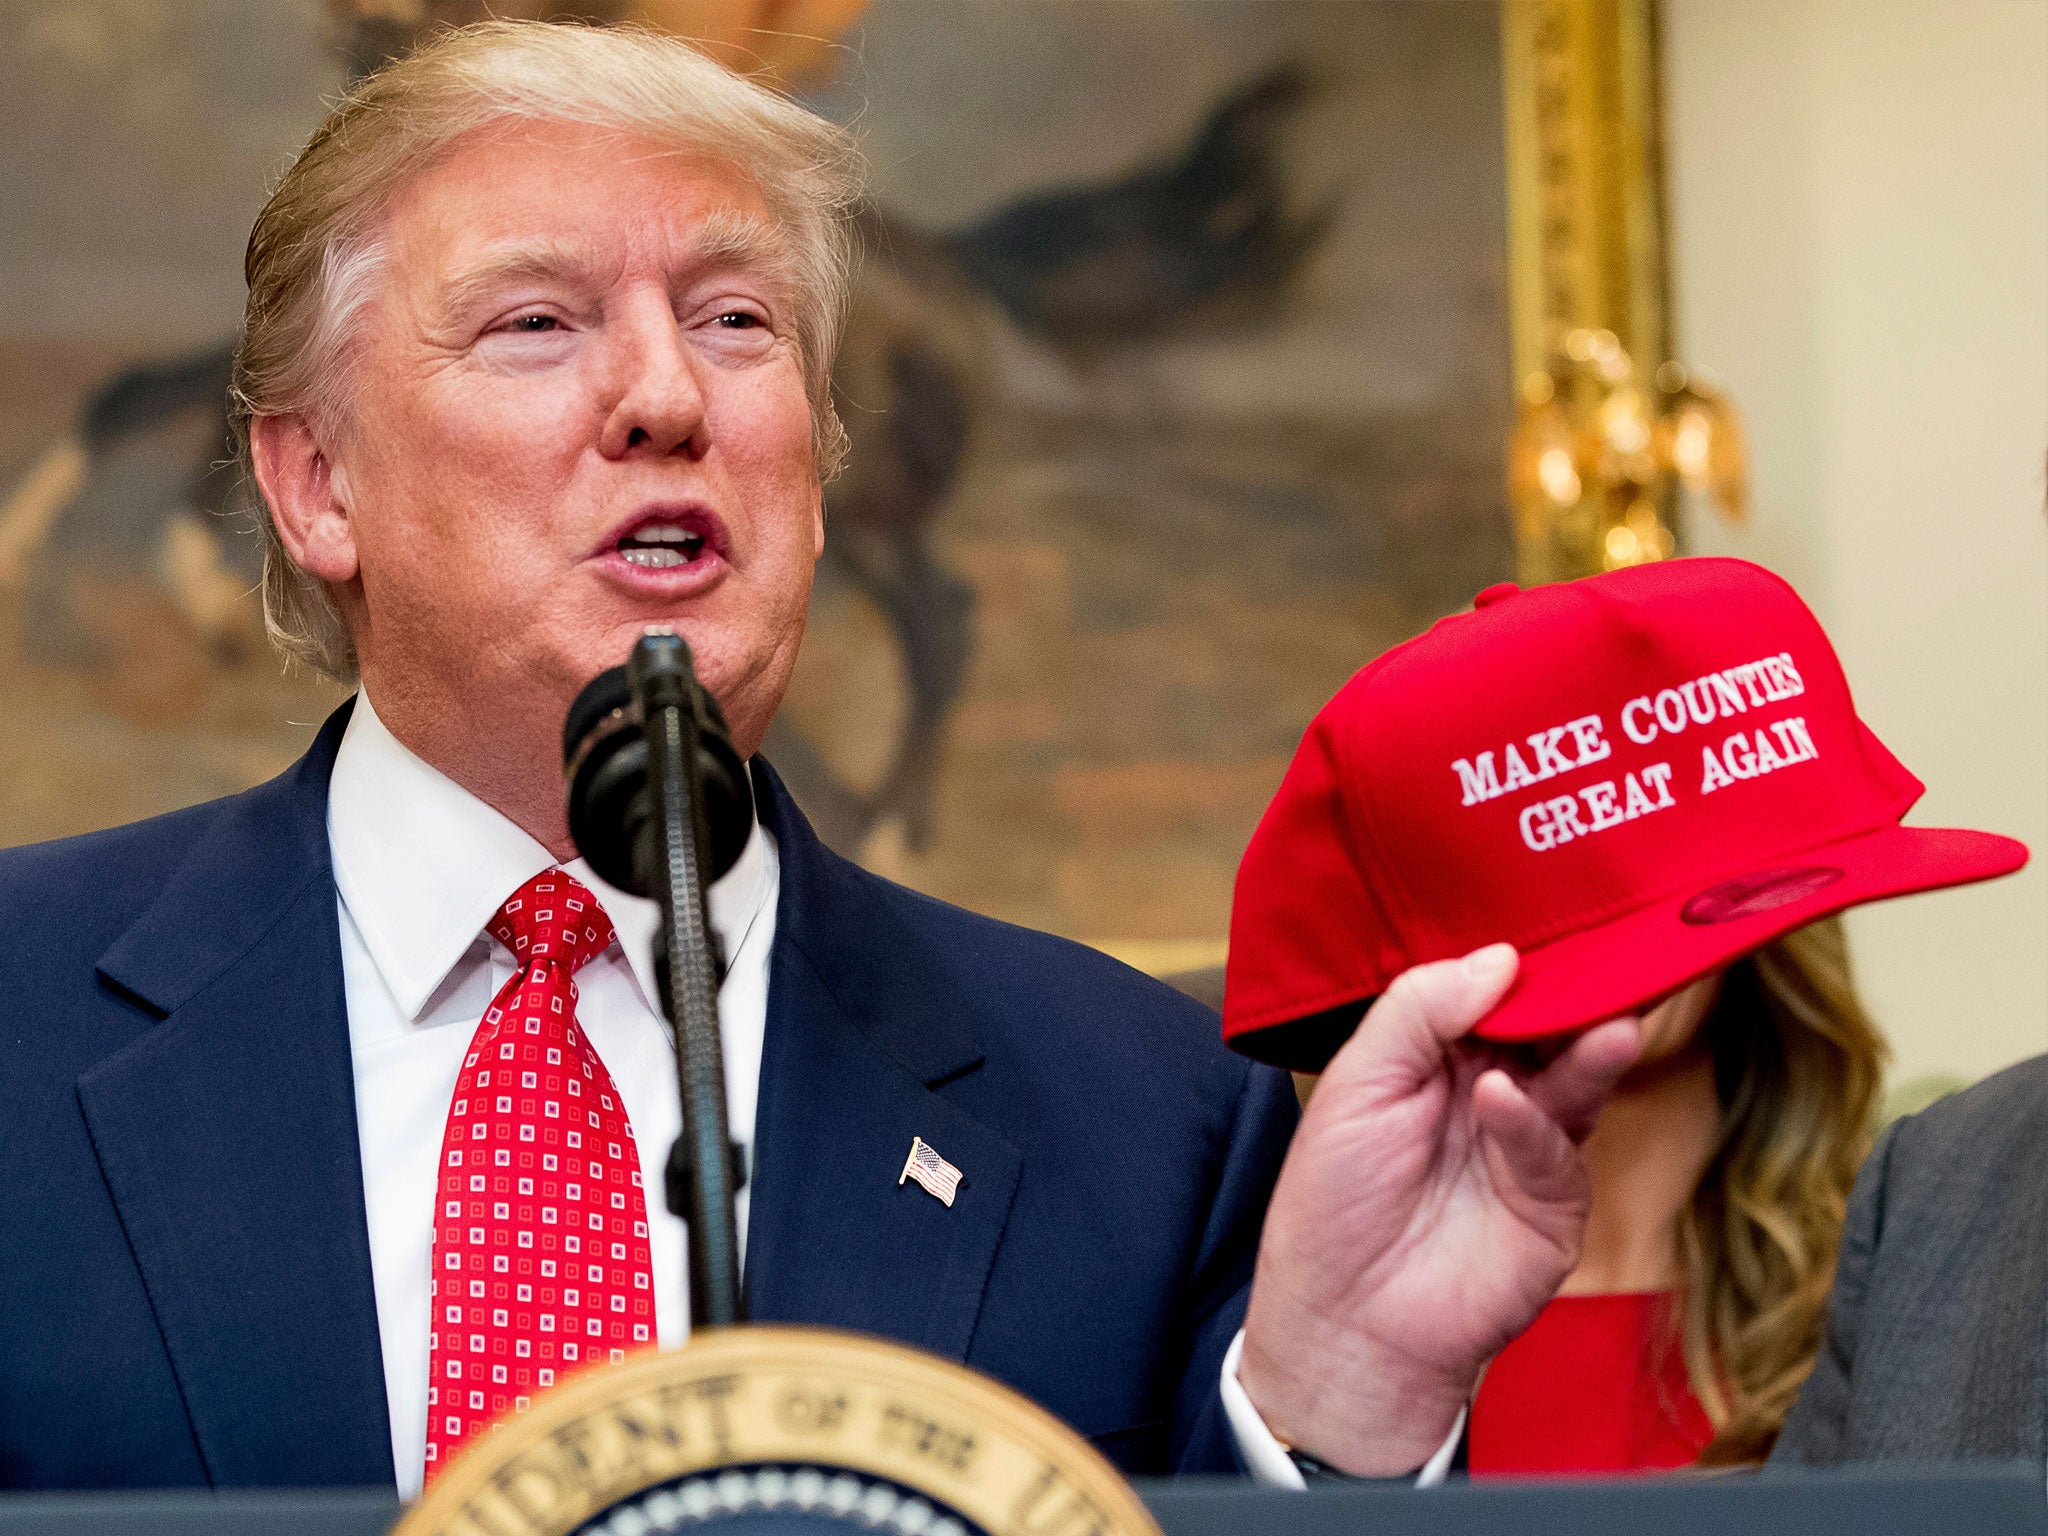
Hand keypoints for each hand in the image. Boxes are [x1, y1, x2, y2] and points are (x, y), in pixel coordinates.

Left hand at [1237, 944, 1641, 1473]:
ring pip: (1576, 1076)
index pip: (1494, 986)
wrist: (1344, 1323)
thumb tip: (1498, 957)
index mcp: (1441, 1053)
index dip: (1517, 954)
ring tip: (1605, 1013)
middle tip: (1605, 946)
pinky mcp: (1554, 1202)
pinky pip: (1556, 1146)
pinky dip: (1533, 1120)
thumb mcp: (1356, 1083)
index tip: (1548, 911)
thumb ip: (1417, 1011)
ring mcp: (1530, 1144)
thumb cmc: (1333, 1203)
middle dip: (1577, 987)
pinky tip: (1504, 1099)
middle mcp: (1495, 1088)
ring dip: (1588, 1042)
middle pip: (1551, 1023)